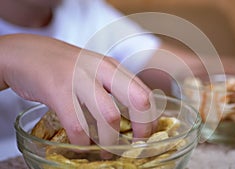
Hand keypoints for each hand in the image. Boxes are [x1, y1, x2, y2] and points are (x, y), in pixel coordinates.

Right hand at [0, 34, 155, 145]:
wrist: (28, 53)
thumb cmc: (64, 66)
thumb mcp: (95, 69)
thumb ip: (113, 87)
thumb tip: (133, 115)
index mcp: (113, 67)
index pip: (145, 93)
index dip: (151, 118)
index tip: (146, 136)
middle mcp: (102, 70)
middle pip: (138, 101)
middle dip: (142, 128)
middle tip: (135, 145)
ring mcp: (81, 79)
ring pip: (109, 118)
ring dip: (111, 142)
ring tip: (107, 152)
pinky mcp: (58, 91)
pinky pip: (78, 126)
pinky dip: (83, 142)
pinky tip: (82, 145)